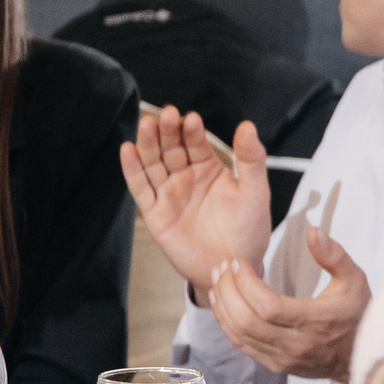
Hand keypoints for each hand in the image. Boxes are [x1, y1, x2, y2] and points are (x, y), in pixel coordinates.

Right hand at [119, 106, 272, 306]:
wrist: (233, 267)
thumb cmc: (248, 230)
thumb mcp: (255, 192)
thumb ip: (251, 160)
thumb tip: (247, 126)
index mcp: (209, 169)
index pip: (196, 143)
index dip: (192, 131)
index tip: (191, 118)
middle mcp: (186, 177)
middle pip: (171, 148)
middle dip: (169, 132)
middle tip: (168, 115)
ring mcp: (169, 194)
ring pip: (153, 164)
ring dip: (148, 144)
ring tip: (147, 125)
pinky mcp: (155, 213)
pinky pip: (141, 189)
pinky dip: (133, 170)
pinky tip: (128, 150)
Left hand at [209, 225, 368, 381]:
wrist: (359, 357)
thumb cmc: (356, 315)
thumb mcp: (354, 280)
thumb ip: (334, 255)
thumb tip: (313, 232)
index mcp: (317, 321)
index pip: (268, 306)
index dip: (245, 283)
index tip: (237, 263)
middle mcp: (298, 344)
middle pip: (247, 321)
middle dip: (228, 291)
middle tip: (222, 269)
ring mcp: (284, 358)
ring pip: (240, 335)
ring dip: (223, 307)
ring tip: (218, 283)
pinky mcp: (276, 365)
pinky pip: (242, 346)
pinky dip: (227, 325)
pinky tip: (224, 305)